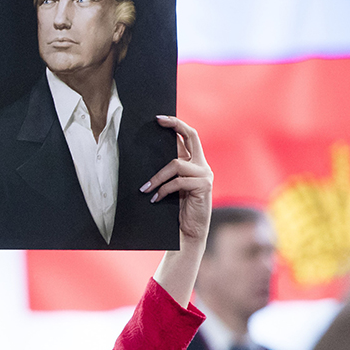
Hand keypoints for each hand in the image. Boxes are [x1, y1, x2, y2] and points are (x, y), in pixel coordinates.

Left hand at [142, 116, 212, 247]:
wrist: (189, 232)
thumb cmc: (177, 209)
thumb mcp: (171, 186)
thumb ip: (168, 171)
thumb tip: (149, 153)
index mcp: (195, 162)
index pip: (189, 136)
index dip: (176, 124)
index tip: (159, 118)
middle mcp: (203, 165)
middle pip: (192, 136)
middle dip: (175, 126)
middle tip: (157, 121)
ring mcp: (205, 175)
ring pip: (176, 164)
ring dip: (157, 177)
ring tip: (145, 189)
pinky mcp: (204, 186)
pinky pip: (178, 182)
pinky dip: (163, 190)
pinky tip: (155, 199)